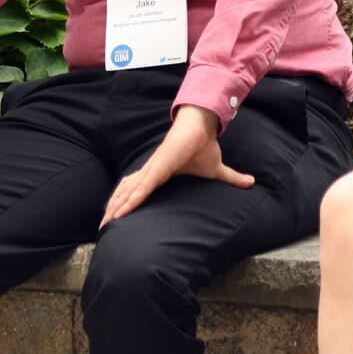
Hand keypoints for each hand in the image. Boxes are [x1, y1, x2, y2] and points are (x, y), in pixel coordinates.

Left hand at [99, 105, 254, 227]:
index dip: (125, 203)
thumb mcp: (217, 169)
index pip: (137, 190)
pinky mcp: (158, 166)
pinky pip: (141, 187)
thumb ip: (231, 178)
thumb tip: (251, 182)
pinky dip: (130, 200)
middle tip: (101, 227)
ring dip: (116, 208)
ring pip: (129, 192)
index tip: (115, 218)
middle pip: (126, 192)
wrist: (203, 125)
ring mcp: (153, 168)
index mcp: (160, 173)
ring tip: (104, 224)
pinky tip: (120, 213)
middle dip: (113, 209)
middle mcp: (151, 171)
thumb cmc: (204, 145)